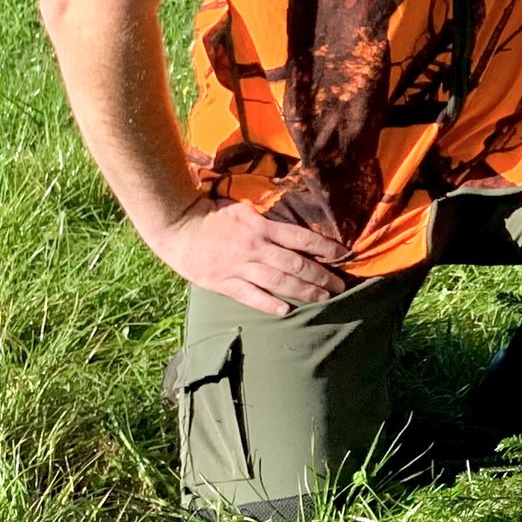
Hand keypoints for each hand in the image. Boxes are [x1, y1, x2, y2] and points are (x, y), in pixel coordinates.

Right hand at [147, 196, 348, 314]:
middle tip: (340, 286)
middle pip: (296, 264)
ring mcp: (239, 267)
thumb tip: (295, 232)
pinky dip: (270, 304)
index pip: (301, 238)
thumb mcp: (245, 211)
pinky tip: (287, 311)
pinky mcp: (224, 283)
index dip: (325, 247)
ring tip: (323, 298)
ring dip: (304, 291)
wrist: (178, 228)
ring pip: (279, 282)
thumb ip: (268, 222)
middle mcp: (255, 247)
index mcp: (262, 227)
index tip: (342, 255)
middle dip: (321, 276)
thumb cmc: (213, 216)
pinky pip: (251, 296)